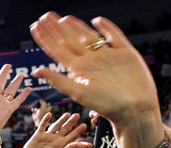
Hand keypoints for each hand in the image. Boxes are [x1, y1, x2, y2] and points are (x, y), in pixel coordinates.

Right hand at [16, 112, 87, 147]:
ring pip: (55, 126)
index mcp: (60, 145)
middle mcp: (54, 140)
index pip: (71, 136)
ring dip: (61, 120)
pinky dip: (45, 120)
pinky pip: (42, 126)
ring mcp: (46, 137)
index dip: (77, 131)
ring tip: (67, 114)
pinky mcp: (38, 135)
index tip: (84, 125)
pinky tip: (49, 114)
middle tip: (77, 115)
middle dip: (71, 122)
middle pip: (64, 129)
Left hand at [30, 13, 157, 126]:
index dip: (46, 38)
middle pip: (70, 41)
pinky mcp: (126, 53)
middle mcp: (91, 62)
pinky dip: (107, 28)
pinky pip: (115, 37)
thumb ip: (58, 80)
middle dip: (57, 29)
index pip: (57, 50)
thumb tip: (35, 71)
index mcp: (78, 70)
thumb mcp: (79, 92)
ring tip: (63, 18)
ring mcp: (108, 56)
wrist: (135, 110)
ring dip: (76, 27)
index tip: (35, 26)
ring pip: (89, 37)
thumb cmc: (107, 105)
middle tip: (45, 16)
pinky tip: (97, 20)